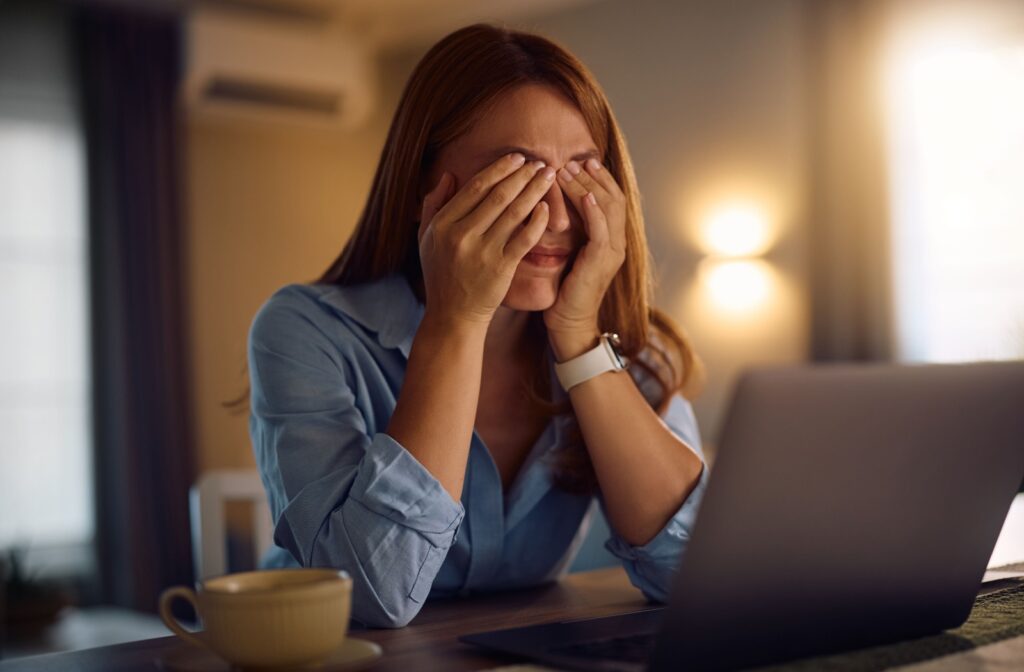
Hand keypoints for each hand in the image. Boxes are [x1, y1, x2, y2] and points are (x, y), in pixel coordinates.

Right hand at [419, 153, 556, 326]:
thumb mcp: (427, 238)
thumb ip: (434, 204)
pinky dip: (537, 221)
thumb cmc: (441, 274)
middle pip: (498, 195)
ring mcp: (482, 252)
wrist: (453, 315)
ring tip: (548, 176)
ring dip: (534, 190)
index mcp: (443, 224)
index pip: (475, 187)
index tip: (517, 158)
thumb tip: (449, 175)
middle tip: (539, 162)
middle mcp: (461, 235)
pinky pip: (524, 239)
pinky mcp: (501, 268)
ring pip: (514, 212)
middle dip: (522, 175)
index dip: (499, 169)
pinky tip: (547, 208)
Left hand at [544, 158, 626, 351]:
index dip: (599, 179)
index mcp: (610, 239)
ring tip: (572, 171)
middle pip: (612, 198)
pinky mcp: (601, 262)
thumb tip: (556, 203)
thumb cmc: (564, 289)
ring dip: (589, 187)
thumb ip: (571, 230)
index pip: (610, 199)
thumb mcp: (569, 252)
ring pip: (607, 209)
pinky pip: (602, 231)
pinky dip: (594, 211)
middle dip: (594, 177)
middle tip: (574, 161)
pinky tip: (584, 196)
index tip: (581, 162)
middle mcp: (617, 243)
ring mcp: (612, 252)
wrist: (569, 322)